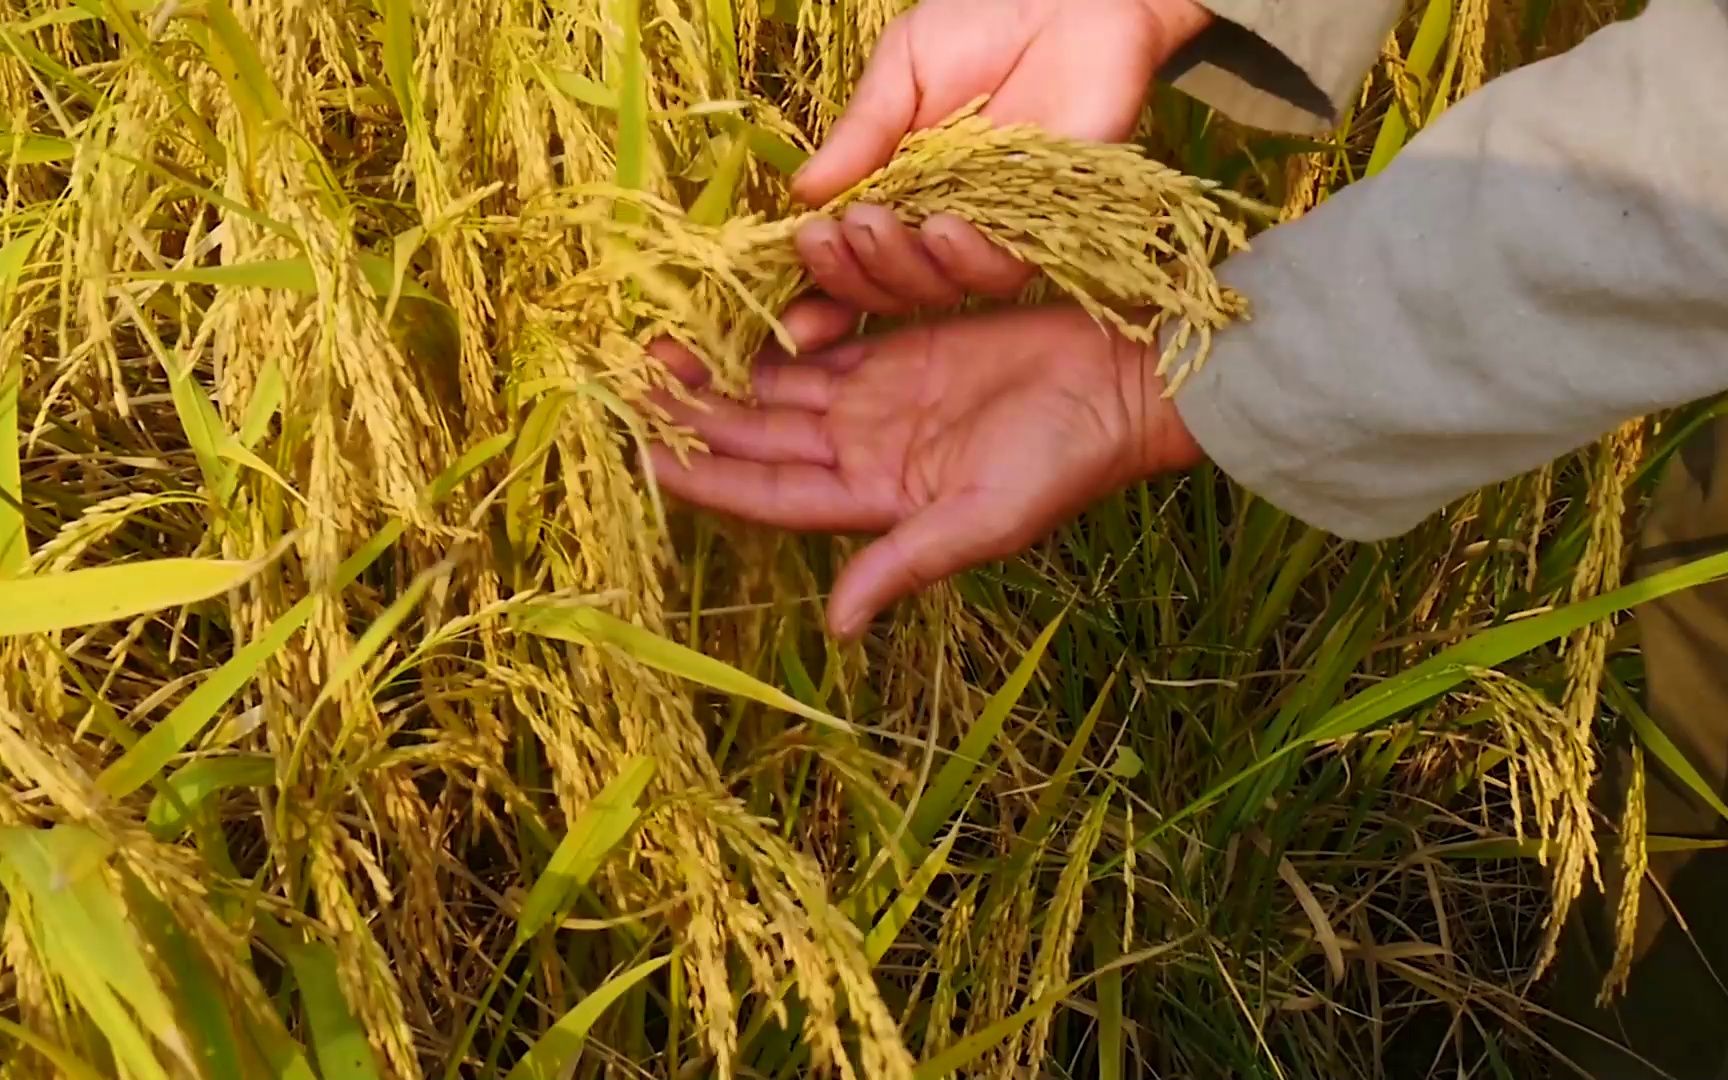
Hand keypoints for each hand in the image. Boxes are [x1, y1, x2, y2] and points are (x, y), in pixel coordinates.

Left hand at [646, 300, 1203, 638]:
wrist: (1124, 384)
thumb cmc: (1064, 460)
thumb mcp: (984, 520)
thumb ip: (904, 564)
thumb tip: (838, 628)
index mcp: (874, 499)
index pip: (769, 493)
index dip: (705, 478)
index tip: (641, 455)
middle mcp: (864, 450)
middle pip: (759, 435)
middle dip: (694, 415)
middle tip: (627, 384)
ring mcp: (880, 396)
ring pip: (777, 384)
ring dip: (719, 367)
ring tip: (656, 342)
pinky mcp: (901, 345)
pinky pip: (819, 335)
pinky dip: (772, 324)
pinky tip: (726, 305)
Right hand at [791, 0, 1213, 313]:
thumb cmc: (986, 21)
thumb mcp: (902, 68)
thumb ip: (861, 133)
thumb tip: (802, 194)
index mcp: (900, 194)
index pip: (854, 256)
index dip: (821, 284)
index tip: (791, 281)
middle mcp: (941, 225)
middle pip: (889, 288)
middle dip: (853, 273)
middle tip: (836, 231)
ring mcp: (993, 233)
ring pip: (940, 290)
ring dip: (899, 268)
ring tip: (876, 224)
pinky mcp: (1050, 228)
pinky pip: (1004, 271)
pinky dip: (967, 260)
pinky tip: (942, 229)